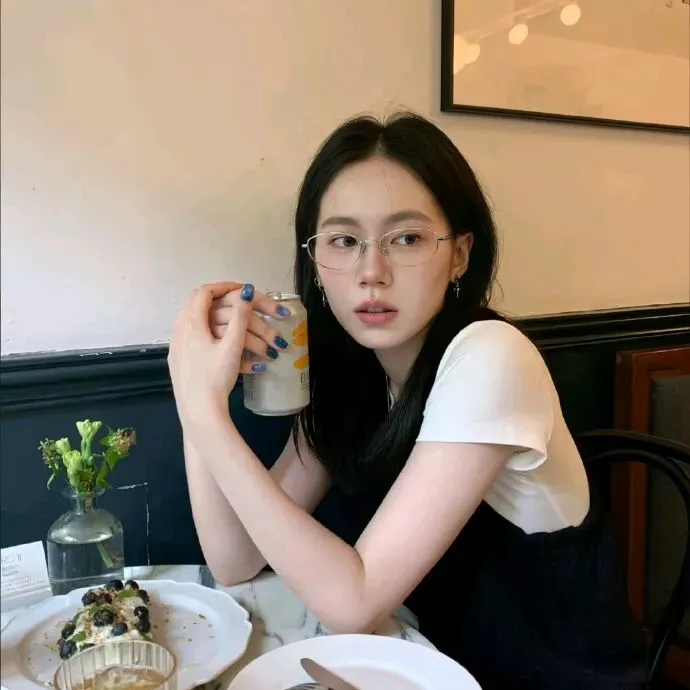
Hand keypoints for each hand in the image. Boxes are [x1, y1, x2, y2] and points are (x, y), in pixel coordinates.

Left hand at [167, 282, 286, 426]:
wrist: (199, 412)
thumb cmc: (215, 377)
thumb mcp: (232, 345)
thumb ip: (240, 316)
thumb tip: (246, 291)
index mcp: (190, 322)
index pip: (204, 292)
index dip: (224, 286)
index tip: (242, 289)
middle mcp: (179, 331)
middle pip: (198, 305)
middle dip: (222, 301)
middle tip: (240, 302)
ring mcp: (177, 347)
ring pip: (197, 323)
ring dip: (218, 319)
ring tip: (236, 323)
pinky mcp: (180, 361)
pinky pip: (195, 339)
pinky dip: (212, 335)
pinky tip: (226, 347)